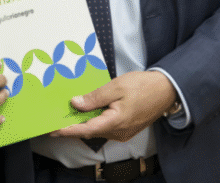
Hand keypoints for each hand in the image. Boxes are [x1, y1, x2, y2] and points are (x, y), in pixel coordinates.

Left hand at [52, 70, 176, 141]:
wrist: (166, 90)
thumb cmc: (143, 86)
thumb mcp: (116, 87)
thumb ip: (95, 97)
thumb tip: (76, 103)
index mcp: (115, 122)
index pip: (85, 129)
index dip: (67, 130)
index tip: (52, 130)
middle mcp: (118, 132)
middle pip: (90, 131)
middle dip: (72, 126)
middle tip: (55, 119)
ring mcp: (123, 133)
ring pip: (98, 129)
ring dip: (84, 123)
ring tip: (68, 114)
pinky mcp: (126, 129)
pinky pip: (106, 127)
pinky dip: (95, 121)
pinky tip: (87, 112)